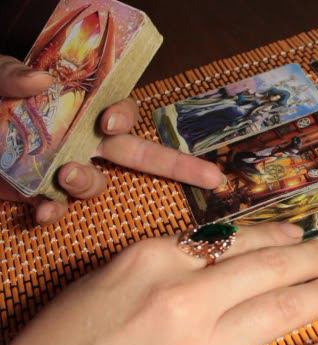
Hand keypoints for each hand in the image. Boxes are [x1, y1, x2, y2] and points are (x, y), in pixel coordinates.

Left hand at [0, 55, 223, 223]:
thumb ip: (10, 74)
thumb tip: (41, 79)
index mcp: (76, 108)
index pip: (119, 111)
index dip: (124, 116)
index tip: (107, 123)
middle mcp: (79, 140)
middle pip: (138, 154)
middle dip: (180, 167)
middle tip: (212, 177)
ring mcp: (63, 169)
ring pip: (95, 185)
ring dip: (86, 183)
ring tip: (64, 176)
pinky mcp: (40, 193)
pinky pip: (59, 208)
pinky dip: (53, 212)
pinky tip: (43, 211)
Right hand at [0, 223, 317, 344]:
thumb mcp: (107, 284)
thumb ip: (166, 267)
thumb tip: (220, 260)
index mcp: (152, 259)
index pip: (231, 240)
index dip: (274, 237)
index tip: (298, 236)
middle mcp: (182, 297)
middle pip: (267, 268)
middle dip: (313, 257)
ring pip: (280, 311)